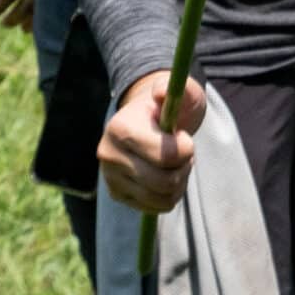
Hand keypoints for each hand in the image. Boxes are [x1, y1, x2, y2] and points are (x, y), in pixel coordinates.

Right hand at [98, 71, 205, 213]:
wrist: (148, 120)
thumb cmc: (168, 106)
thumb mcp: (179, 92)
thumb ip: (174, 87)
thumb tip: (161, 91)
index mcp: (120, 128)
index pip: (165, 156)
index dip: (185, 149)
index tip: (185, 137)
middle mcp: (108, 155)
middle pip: (165, 181)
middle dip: (184, 166)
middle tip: (185, 152)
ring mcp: (110, 177)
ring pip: (163, 198)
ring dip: (180, 181)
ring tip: (177, 163)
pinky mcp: (117, 194)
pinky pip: (157, 207)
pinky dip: (171, 195)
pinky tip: (167, 175)